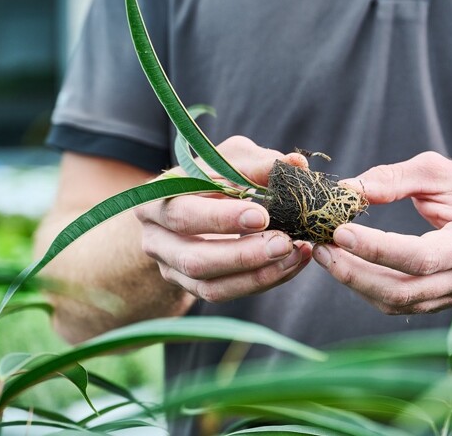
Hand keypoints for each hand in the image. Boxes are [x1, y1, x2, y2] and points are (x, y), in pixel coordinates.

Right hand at [135, 136, 312, 303]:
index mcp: (156, 199)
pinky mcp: (192, 287)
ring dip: (258, 275)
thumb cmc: (213, 175)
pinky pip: (227, 293)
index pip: (183, 213)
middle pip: (194, 259)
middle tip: (284, 243)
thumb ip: (258, 163)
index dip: (221, 218)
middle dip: (243, 255)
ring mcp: (172, 268)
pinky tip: (291, 264)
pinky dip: (262, 281)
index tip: (262, 216)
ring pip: (210, 287)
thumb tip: (296, 163)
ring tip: (294, 254)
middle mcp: (156, 239)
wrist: (195, 205)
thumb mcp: (230, 159)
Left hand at [313, 152, 451, 314]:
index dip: (377, 249)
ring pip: (396, 304)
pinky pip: (398, 304)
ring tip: (324, 254)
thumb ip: (394, 179)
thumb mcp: (440, 172)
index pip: (420, 256)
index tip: (340, 231)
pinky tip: (345, 265)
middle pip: (403, 290)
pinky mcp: (441, 304)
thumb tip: (348, 191)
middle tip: (320, 246)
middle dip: (354, 272)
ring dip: (354, 282)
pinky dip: (366, 287)